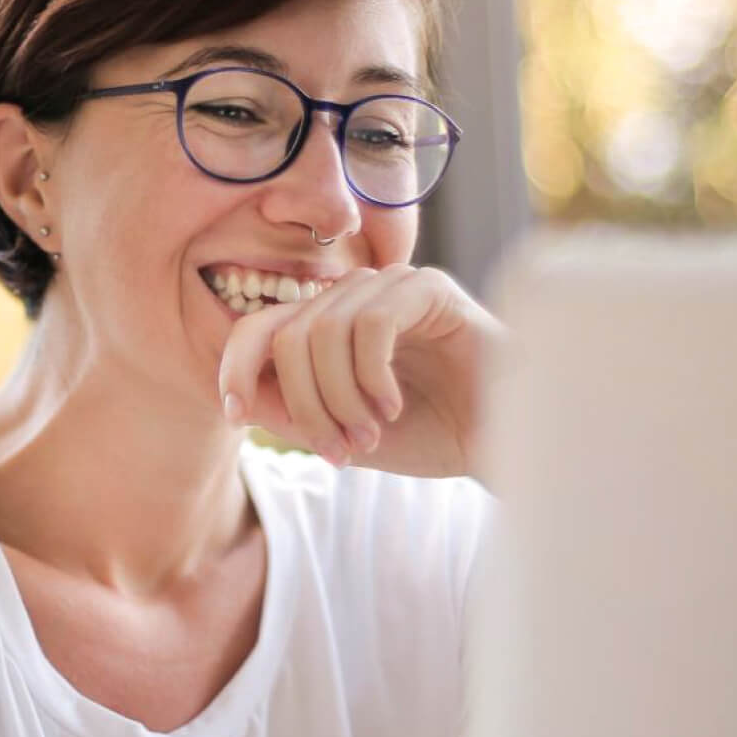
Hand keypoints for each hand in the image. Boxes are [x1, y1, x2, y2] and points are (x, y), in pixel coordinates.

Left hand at [217, 264, 504, 480]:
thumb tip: (240, 396)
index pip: (259, 326)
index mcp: (329, 323)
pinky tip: (392, 405)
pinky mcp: (428, 289)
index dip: (234, 367)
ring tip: (372, 432)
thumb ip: (292, 414)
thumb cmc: (429, 435)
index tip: (237, 416)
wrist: (501, 442)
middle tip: (339, 449)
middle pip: (286, 336)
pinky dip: (371, 377)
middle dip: (304, 405)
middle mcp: (355, 296)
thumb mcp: (343, 433)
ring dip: (340, 398)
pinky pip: (369, 325)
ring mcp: (391, 287)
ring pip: (322, 332)